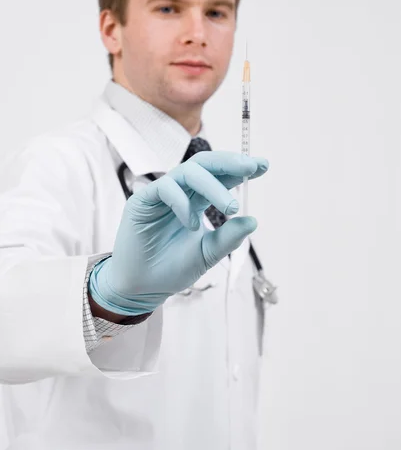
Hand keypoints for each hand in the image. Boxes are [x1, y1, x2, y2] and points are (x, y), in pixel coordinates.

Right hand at [89, 152, 267, 314]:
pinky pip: (165, 188)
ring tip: (231, 207)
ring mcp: (161, 194)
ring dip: (213, 185)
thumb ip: (228, 238)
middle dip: (229, 162)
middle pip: (205, 164)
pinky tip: (192, 224)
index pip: (220, 177)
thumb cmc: (172, 269)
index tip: (263, 166)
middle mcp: (181, 192)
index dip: (240, 169)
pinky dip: (182, 202)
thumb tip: (253, 221)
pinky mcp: (142, 201)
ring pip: (188, 172)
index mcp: (197, 201)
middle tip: (251, 166)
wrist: (143, 288)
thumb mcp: (208, 254)